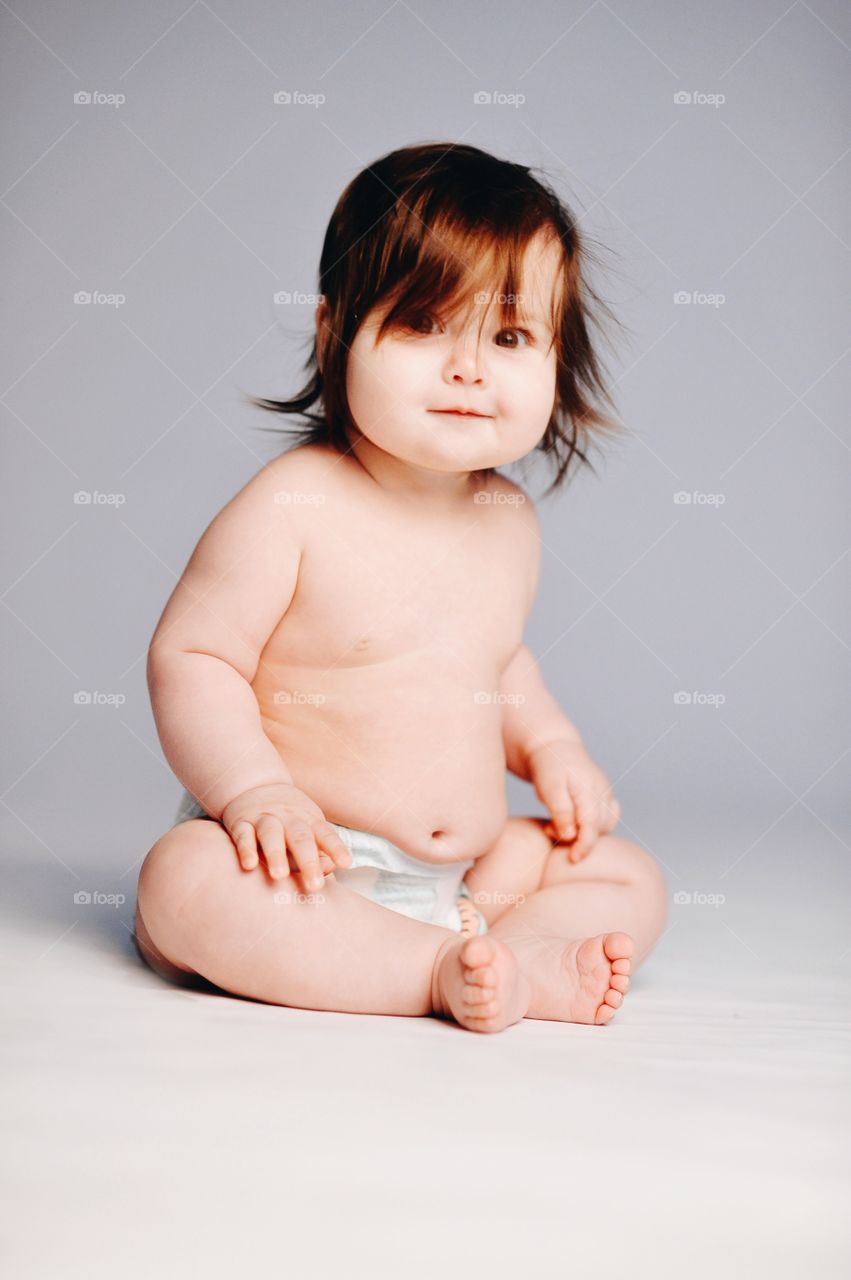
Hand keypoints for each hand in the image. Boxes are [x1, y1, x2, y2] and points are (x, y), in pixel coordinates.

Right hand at [220, 783, 351, 889]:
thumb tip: (329, 869)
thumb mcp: (308, 828)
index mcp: (308, 820)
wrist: (253, 784)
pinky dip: (246, 849)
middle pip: (300, 837)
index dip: (336, 848)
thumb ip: (319, 852)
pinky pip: (243, 835)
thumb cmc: (287, 818)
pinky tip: (249, 865)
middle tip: (315, 885)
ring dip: (276, 855)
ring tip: (280, 876)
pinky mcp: (241, 822)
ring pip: (271, 834)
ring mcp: (264, 818)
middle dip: (308, 862)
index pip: (325, 834)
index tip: (346, 864)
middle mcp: (288, 817)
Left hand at [526, 740, 620, 862]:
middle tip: (550, 830)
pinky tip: (573, 824)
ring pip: (604, 825)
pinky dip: (593, 828)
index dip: (585, 845)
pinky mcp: (606, 798)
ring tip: (557, 825)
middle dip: (578, 838)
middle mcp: (603, 791)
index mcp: (588, 787)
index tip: (573, 859)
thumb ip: (560, 812)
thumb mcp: (549, 788)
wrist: (555, 747)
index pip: (592, 823)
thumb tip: (571, 836)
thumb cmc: (549, 767)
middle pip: (599, 827)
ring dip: (584, 833)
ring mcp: (607, 794)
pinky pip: (607, 820)